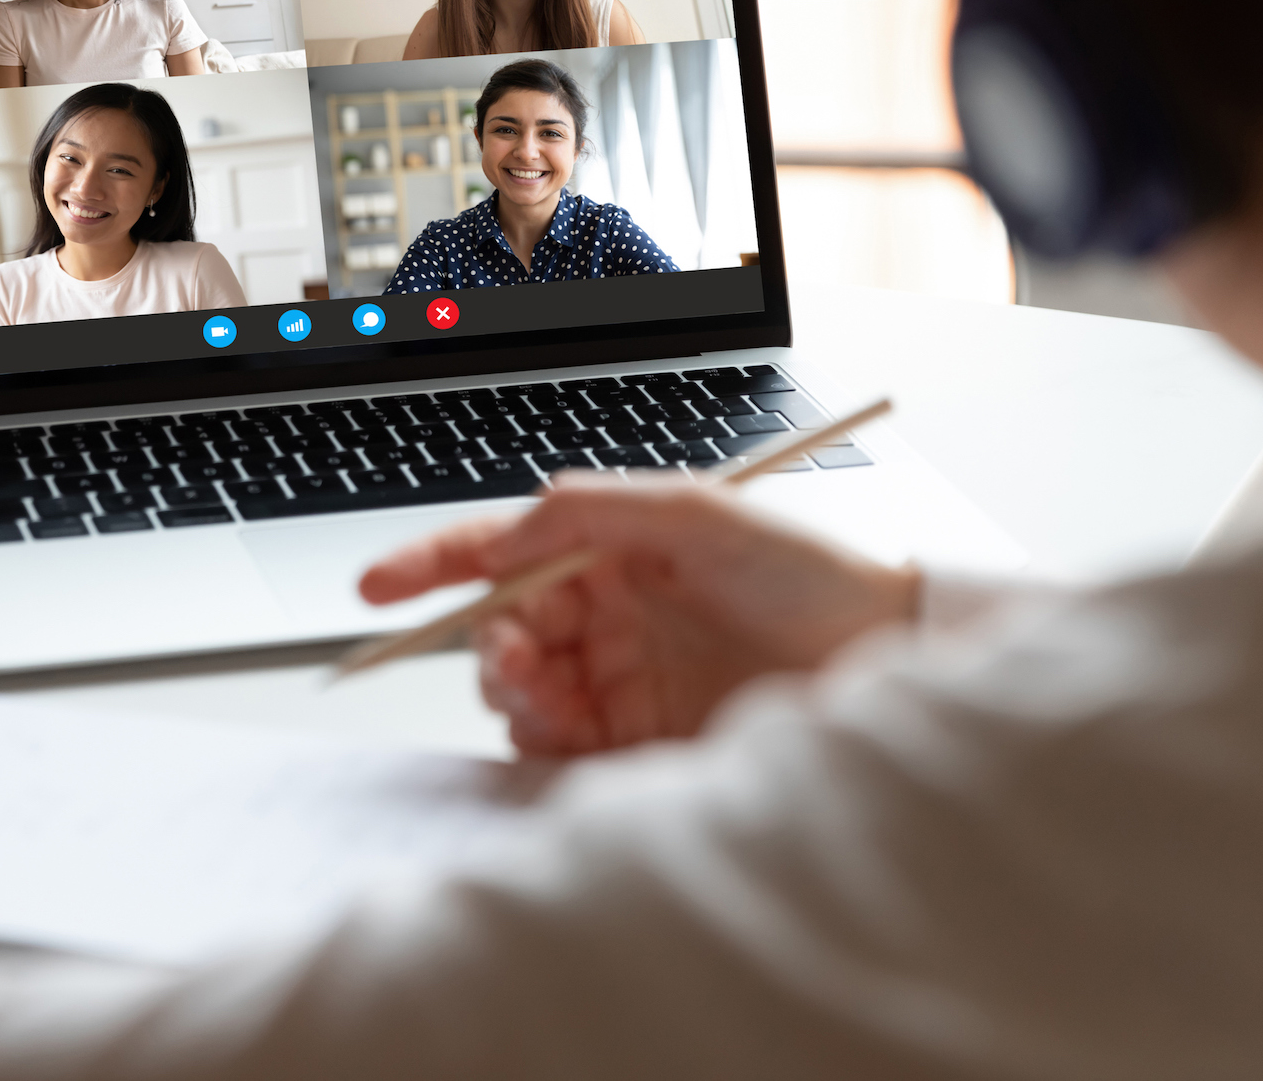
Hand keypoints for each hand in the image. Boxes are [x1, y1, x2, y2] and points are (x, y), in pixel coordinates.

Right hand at [358, 474, 920, 756]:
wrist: (886, 661)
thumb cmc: (811, 577)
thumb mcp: (700, 514)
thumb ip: (592, 509)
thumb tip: (510, 524)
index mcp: (610, 552)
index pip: (498, 553)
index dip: (430, 566)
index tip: (377, 588)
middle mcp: (606, 617)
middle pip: (498, 631)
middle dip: (486, 644)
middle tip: (515, 659)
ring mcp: (618, 683)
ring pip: (517, 694)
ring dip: (513, 694)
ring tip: (550, 696)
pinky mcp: (637, 746)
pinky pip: (557, 752)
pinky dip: (544, 745)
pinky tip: (573, 734)